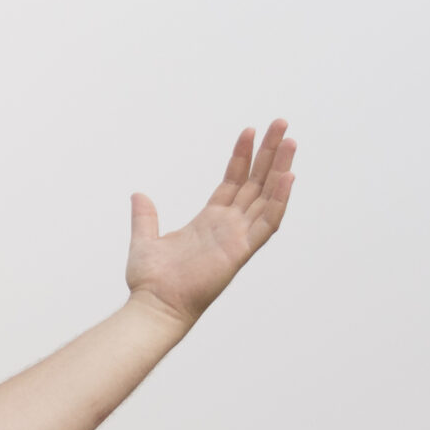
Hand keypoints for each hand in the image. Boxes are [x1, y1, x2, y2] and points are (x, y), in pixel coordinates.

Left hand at [125, 120, 298, 326]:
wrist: (154, 304)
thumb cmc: (151, 280)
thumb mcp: (145, 239)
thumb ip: (146, 216)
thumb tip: (138, 195)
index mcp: (210, 221)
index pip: (233, 181)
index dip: (242, 156)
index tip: (249, 130)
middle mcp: (229, 226)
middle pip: (256, 182)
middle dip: (270, 153)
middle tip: (282, 124)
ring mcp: (238, 237)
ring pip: (267, 196)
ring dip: (280, 168)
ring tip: (291, 140)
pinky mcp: (242, 250)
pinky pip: (267, 223)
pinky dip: (279, 201)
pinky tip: (288, 177)